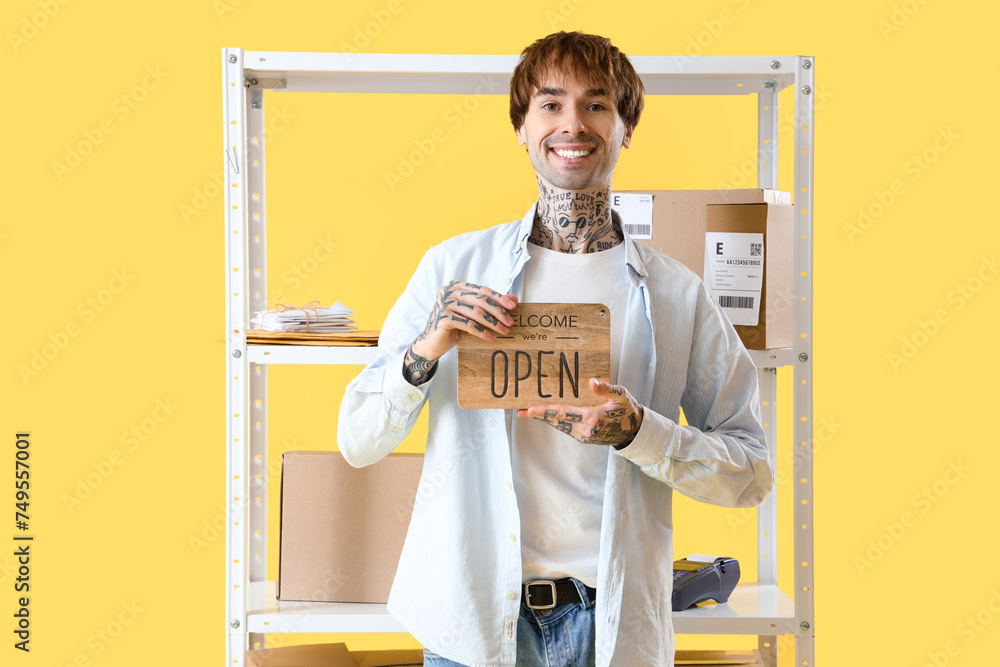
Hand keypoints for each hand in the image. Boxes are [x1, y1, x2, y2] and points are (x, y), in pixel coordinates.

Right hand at [403, 281, 517, 385]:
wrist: (433, 343)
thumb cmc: (454, 326)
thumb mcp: (473, 314)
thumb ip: (491, 304)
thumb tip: (514, 298)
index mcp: (457, 286)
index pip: (483, 290)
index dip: (499, 298)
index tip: (513, 307)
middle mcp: (449, 291)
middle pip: (481, 300)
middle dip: (498, 312)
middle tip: (510, 322)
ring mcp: (445, 304)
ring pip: (476, 312)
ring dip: (493, 323)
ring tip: (504, 332)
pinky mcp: (443, 318)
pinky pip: (468, 325)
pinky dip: (482, 332)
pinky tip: (492, 338)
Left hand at [515, 378, 644, 446]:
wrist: (634, 432)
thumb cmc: (628, 410)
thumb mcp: (622, 396)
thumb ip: (607, 389)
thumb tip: (592, 382)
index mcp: (592, 417)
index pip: (563, 413)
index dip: (545, 411)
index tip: (529, 409)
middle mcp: (585, 429)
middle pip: (556, 421)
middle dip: (537, 416)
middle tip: (519, 411)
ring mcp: (583, 436)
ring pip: (558, 426)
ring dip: (544, 419)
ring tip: (527, 412)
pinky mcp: (583, 438)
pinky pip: (564, 428)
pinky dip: (554, 421)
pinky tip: (546, 416)